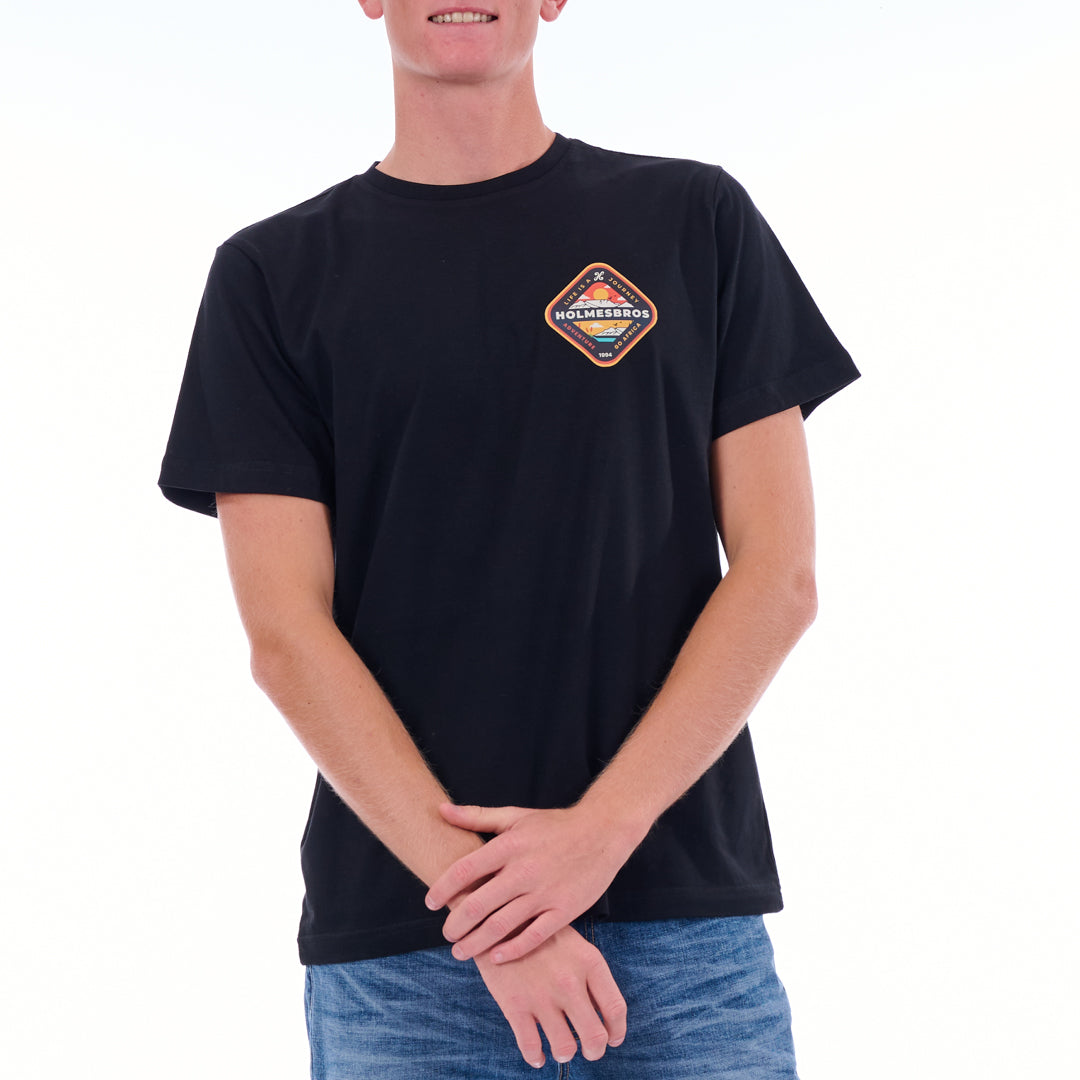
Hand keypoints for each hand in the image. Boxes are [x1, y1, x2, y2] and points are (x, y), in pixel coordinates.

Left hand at [425, 802, 640, 962]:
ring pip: (501, 926)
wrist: (602, 832)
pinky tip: (496, 957)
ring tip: (461, 950)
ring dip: (476, 943)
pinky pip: (533, 937)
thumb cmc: (554, 825)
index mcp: (509, 845)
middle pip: (478, 905)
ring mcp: (544, 893)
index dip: (442, 889)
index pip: (464, 871)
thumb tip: (441, 810)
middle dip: (455, 924)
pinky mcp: (564, 910)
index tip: (430, 903)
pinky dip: (511, 950)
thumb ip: (477, 816)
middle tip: (446, 933)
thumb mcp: (515, 815)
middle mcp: (523, 871)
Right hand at [474, 925, 626, 1067]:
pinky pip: (531, 1048)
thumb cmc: (541, 933)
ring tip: (562, 1048)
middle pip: (595, 1036)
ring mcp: (542, 995)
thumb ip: (590, 975)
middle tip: (589, 1051)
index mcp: (588, 962)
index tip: (612, 1038)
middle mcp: (569, 981)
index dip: (617, 1031)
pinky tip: (537, 1055)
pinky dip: (536, 1058)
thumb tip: (604, 1014)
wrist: (498, 920)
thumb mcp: (574, 944)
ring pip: (565, 1048)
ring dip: (565, 1054)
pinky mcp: (515, 1005)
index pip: (615, 1008)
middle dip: (594, 1051)